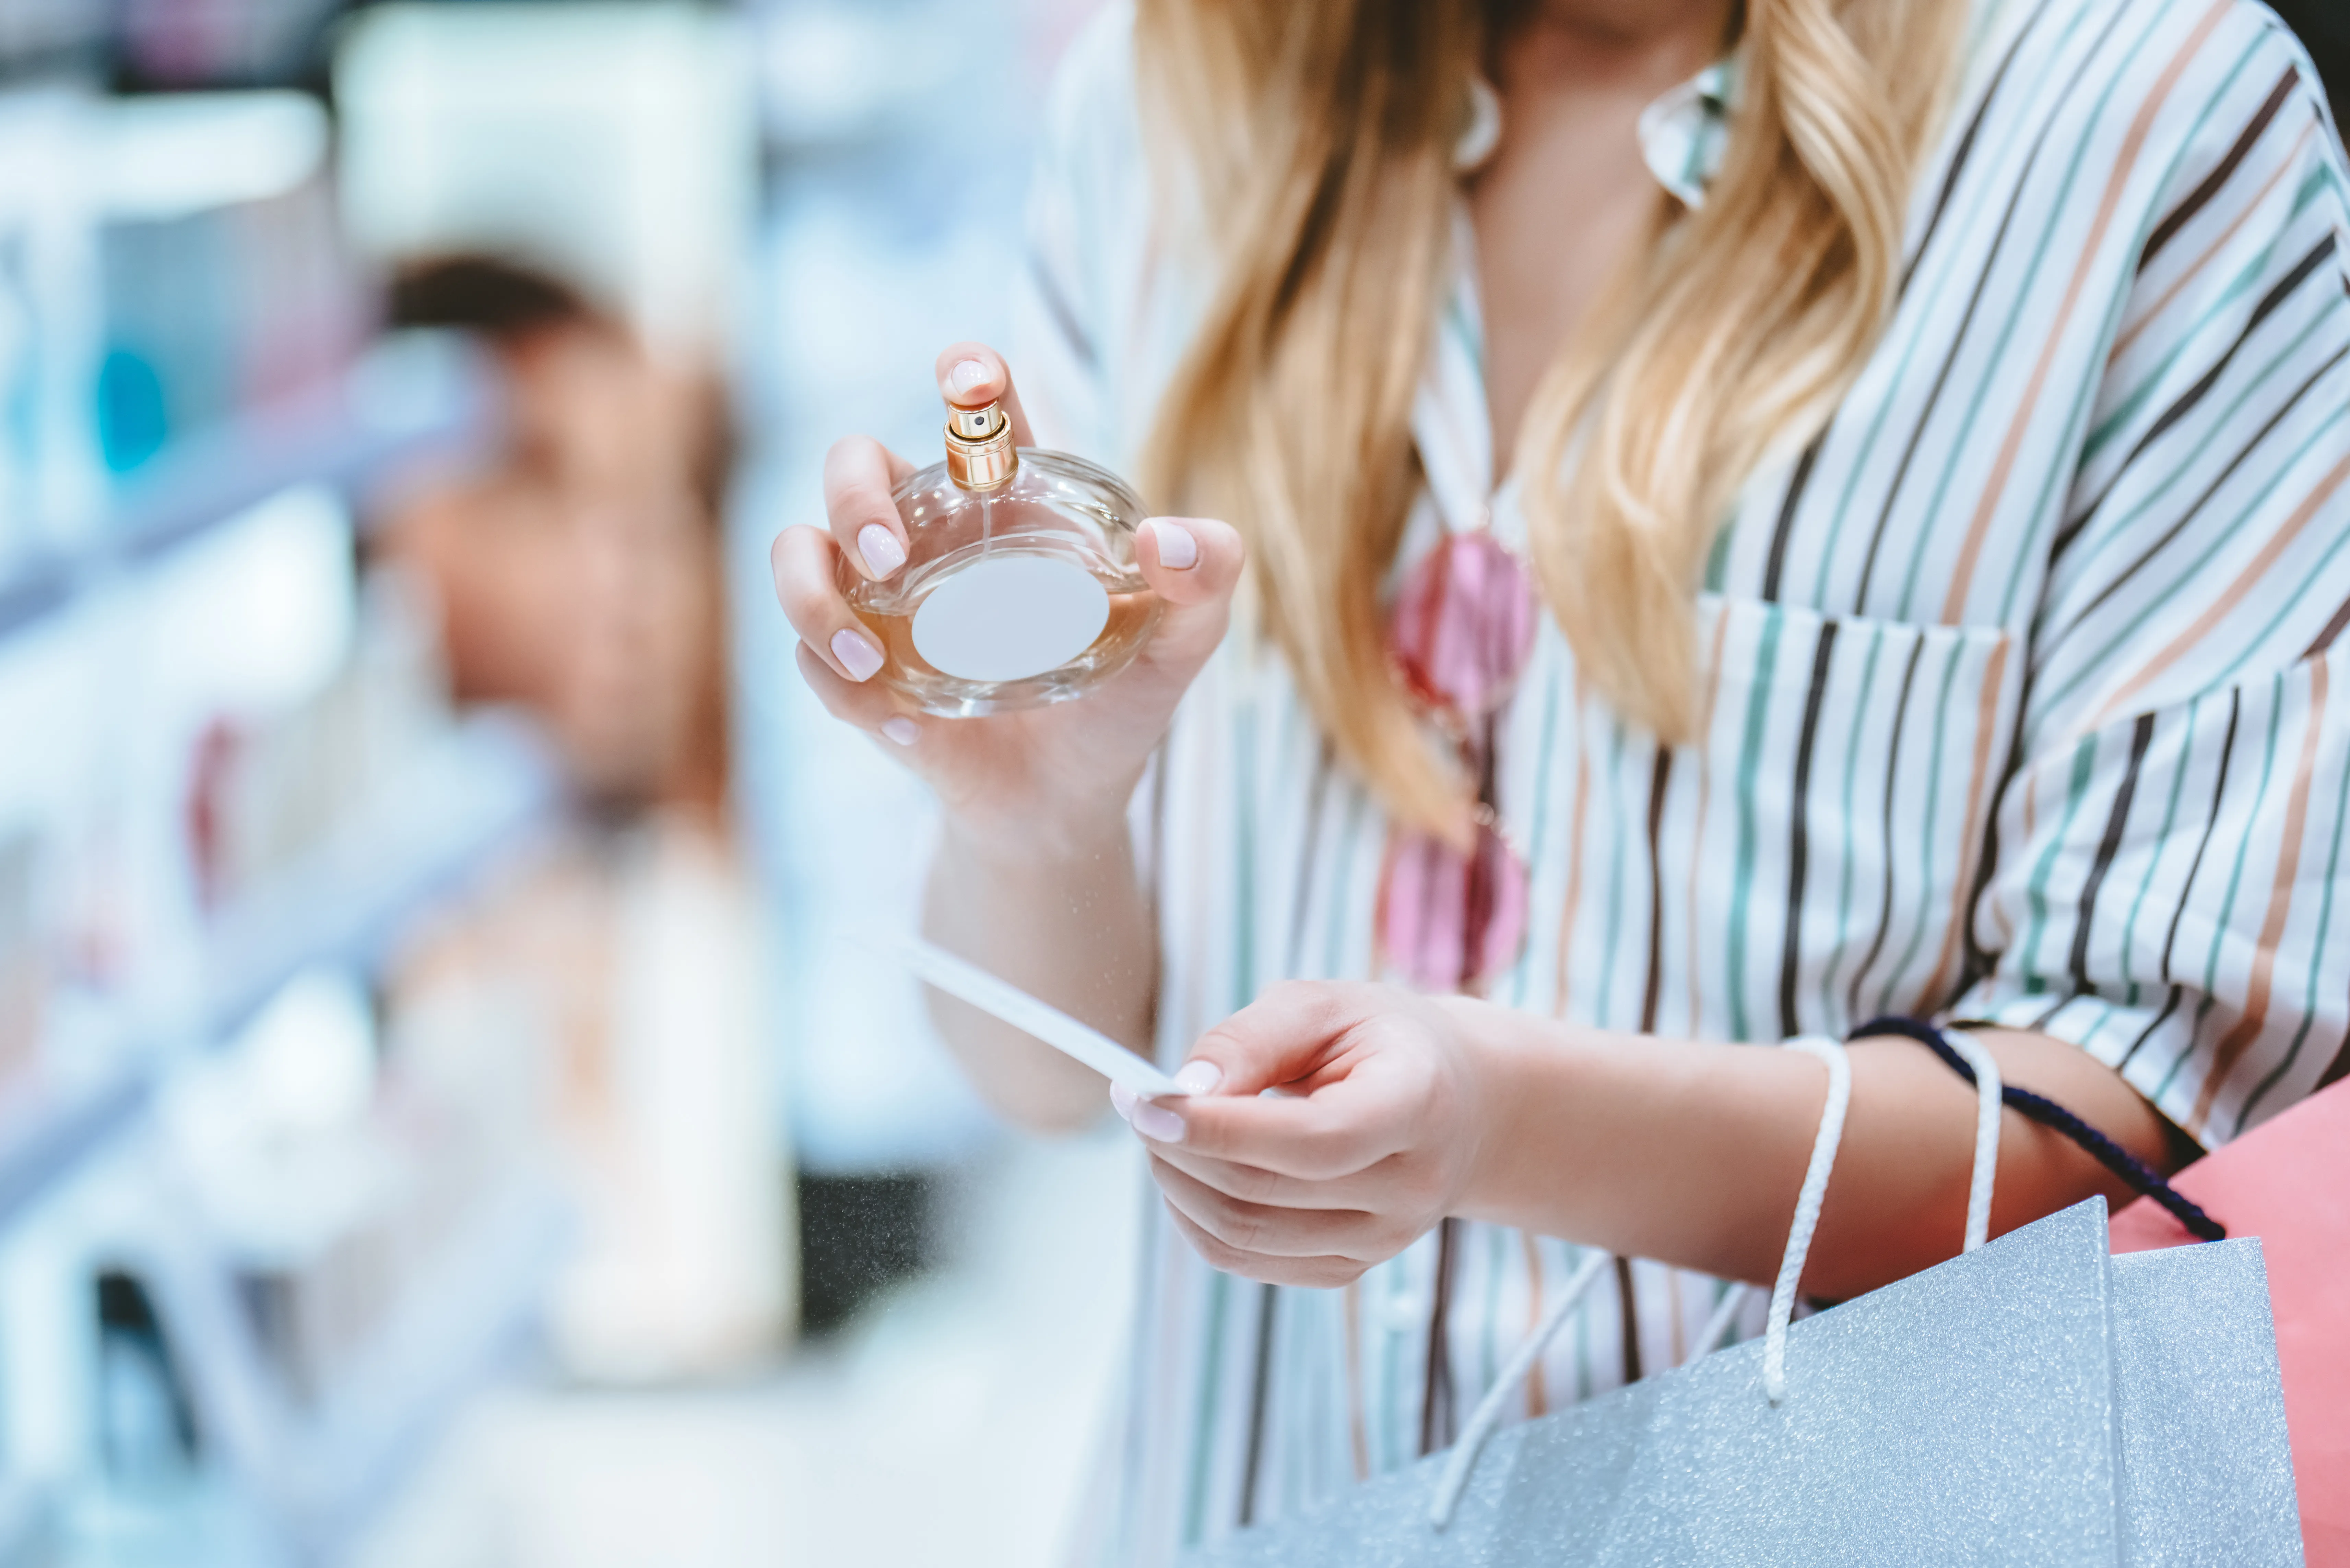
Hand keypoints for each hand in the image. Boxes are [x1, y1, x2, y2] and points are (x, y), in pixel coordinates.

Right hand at [770, 342, 1243, 858]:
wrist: (1071, 804)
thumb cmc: (1121, 704)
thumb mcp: (1179, 647)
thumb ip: (1205, 586)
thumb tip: (1172, 541)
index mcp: (1008, 504)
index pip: (978, 415)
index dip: (967, 376)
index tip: (967, 377)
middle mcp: (932, 536)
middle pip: (854, 464)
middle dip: (853, 495)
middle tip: (891, 559)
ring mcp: (884, 603)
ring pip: (799, 552)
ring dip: (811, 596)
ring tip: (867, 659)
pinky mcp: (860, 675)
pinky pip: (810, 662)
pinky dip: (841, 690)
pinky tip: (906, 729)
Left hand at [1111, 982, 1496, 1287]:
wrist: (1455, 1102)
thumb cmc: (1377, 1039)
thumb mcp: (1323, 1006)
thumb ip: (1250, 1040)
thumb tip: (1181, 1090)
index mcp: (1418, 1106)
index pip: (1313, 1141)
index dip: (1221, 1128)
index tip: (1147, 1099)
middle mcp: (1411, 1189)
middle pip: (1264, 1192)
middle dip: (1179, 1148)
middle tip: (1137, 1101)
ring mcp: (1382, 1241)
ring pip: (1243, 1236)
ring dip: (1177, 1184)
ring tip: (1160, 1129)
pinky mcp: (1347, 1268)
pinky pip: (1245, 1260)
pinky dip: (1196, 1218)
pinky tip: (1190, 1170)